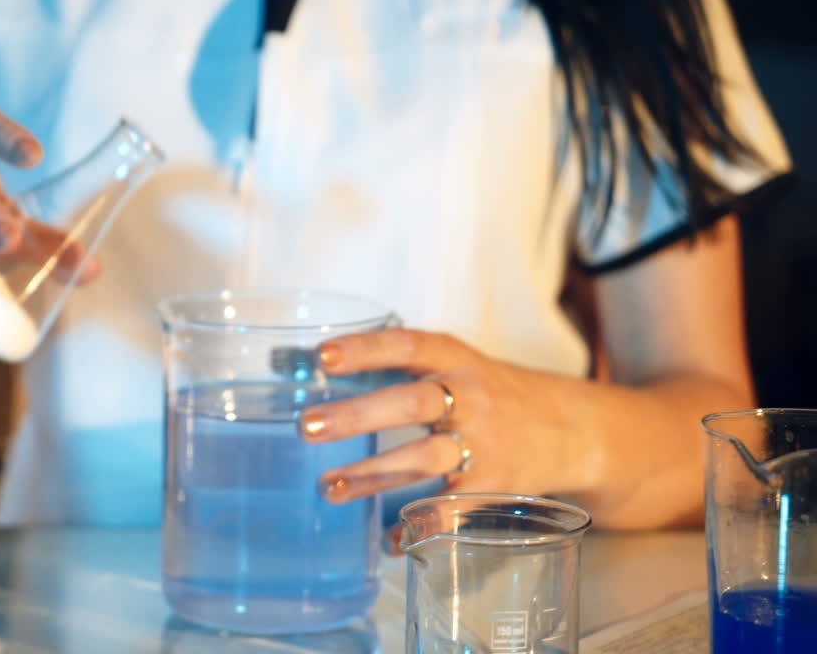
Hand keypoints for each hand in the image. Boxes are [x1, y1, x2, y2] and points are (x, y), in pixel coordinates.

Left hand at [299, 328, 584, 505]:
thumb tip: (322, 369)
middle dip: (358, 415)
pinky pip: (448, 510)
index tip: (322, 357)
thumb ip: (407, 368)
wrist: (575, 431)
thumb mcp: (461, 366)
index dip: (365, 349)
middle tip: (308, 426)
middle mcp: (472, 397)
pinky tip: (387, 539)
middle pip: (412, 402)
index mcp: (458, 361)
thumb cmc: (497, 396)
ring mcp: (484, 444)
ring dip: (372, 476)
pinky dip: (415, 528)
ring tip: (330, 487)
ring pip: (423, 459)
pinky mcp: (493, 486)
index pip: (408, 345)